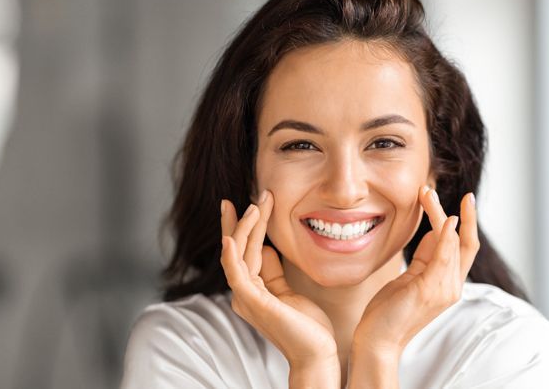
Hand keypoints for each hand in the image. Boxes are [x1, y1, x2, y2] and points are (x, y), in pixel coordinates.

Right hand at [219, 191, 338, 374]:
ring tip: (256, 205)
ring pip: (238, 255)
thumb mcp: (289, 290)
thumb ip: (274, 271)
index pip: (243, 251)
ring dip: (245, 228)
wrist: (317, 353)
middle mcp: (243, 293)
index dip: (243, 226)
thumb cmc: (307, 325)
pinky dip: (232, 255)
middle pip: (238, 249)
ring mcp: (245, 298)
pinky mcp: (252, 303)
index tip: (248, 202)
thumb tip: (266, 248)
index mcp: (251, 289)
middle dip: (242, 220)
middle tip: (251, 195)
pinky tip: (232, 237)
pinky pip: (237, 274)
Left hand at [352, 186, 479, 355]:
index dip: (468, 224)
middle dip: (468, 216)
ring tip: (427, 193)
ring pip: (453, 243)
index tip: (464, 201)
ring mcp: (443, 290)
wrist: (377, 341)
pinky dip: (446, 235)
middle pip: (467, 244)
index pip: (465, 248)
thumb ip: (425, 258)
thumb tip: (435, 231)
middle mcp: (452, 287)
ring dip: (441, 213)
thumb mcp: (410, 277)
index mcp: (448, 284)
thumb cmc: (389, 311)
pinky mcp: (430, 289)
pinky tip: (444, 218)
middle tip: (460, 194)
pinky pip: (444, 256)